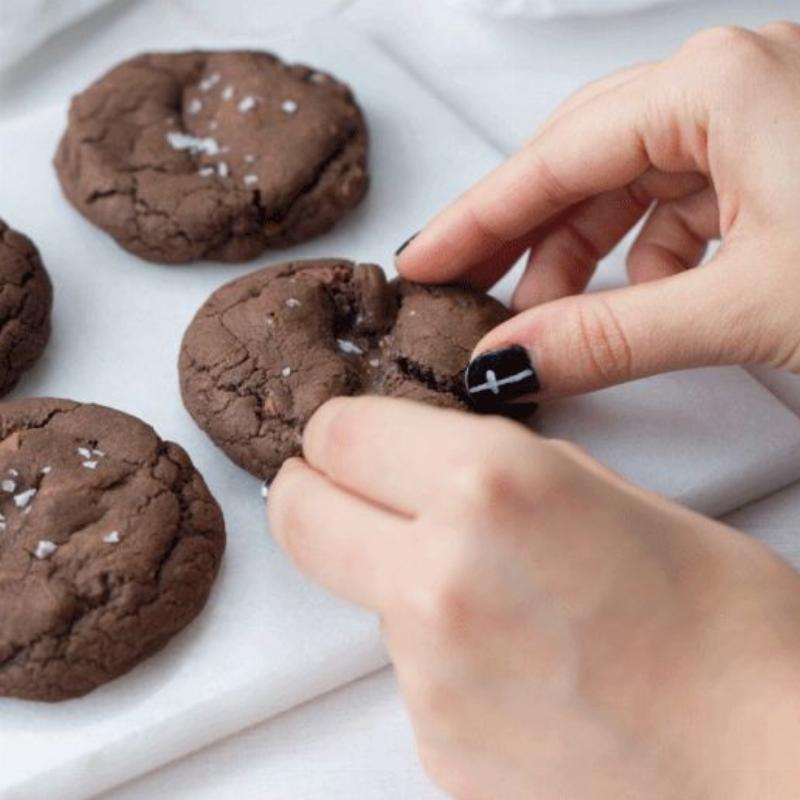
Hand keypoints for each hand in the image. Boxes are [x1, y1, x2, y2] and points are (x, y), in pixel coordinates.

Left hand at [270, 396, 799, 799]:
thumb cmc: (724, 622)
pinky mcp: (434, 741)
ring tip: (497, 594)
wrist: (765, 762)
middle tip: (348, 489)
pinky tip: (517, 658)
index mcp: (490, 486)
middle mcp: (440, 577)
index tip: (350, 438)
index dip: (339, 431)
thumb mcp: (607, 493)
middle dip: (311, 491)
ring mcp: (427, 671)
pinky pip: (407, 667)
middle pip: (298, 514)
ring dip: (399, 576)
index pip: (338, 435)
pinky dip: (440, 649)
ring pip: (362, 590)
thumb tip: (442, 466)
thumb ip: (505, 468)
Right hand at [396, 23, 799, 407]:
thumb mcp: (745, 307)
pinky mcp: (783, 154)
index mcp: (717, 83)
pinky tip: (648, 299)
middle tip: (470, 290)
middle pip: (582, 162)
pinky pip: (682, 198)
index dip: (476, 222)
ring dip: (585, 253)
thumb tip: (510, 362)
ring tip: (555, 318)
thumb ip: (613, 338)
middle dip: (524, 237)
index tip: (424, 262)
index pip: (553, 160)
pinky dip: (650, 254)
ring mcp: (761, 112)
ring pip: (630, 182)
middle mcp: (734, 79)